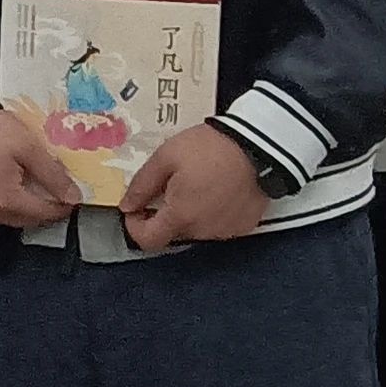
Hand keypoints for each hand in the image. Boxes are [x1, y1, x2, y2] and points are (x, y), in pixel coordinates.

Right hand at [0, 104, 79, 231]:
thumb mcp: (27, 147)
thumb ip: (52, 174)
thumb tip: (73, 196)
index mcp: (6, 200)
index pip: (44, 214)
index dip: (63, 206)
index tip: (72, 196)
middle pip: (26, 220)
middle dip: (43, 209)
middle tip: (54, 191)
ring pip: (6, 218)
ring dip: (21, 207)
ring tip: (29, 185)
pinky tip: (4, 185)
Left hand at [120, 124, 268, 250]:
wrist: (260, 145)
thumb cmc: (209, 148)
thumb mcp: (166, 157)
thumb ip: (142, 185)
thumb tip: (125, 207)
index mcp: (181, 217)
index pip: (148, 241)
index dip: (135, 227)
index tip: (136, 207)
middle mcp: (203, 231)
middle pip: (172, 233)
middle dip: (163, 214)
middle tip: (169, 185)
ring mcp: (227, 230)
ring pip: (196, 230)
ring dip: (189, 214)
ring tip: (197, 184)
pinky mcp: (245, 225)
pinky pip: (219, 225)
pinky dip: (212, 213)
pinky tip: (218, 190)